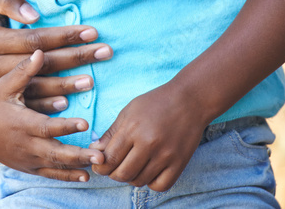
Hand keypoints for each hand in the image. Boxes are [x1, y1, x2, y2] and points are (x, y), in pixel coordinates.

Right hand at [0, 0, 110, 110]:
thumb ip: (9, 0)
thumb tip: (34, 15)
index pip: (34, 39)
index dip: (63, 35)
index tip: (91, 31)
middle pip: (39, 64)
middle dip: (75, 57)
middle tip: (104, 52)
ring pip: (33, 87)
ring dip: (65, 85)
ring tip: (91, 81)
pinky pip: (23, 104)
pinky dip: (45, 105)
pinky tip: (66, 103)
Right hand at [0, 50, 104, 181]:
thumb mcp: (3, 86)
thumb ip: (23, 71)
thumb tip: (40, 51)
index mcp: (21, 123)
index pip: (46, 126)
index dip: (65, 126)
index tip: (85, 123)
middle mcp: (26, 144)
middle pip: (55, 152)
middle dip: (78, 154)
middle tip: (100, 154)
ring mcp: (27, 158)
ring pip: (55, 165)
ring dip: (77, 166)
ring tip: (99, 165)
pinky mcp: (28, 167)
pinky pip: (50, 174)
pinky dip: (67, 176)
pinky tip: (85, 176)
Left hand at [91, 84, 207, 191]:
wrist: (189, 100)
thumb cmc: (155, 103)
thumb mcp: (128, 112)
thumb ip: (111, 133)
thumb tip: (95, 151)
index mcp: (132, 129)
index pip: (109, 159)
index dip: (100, 167)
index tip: (99, 166)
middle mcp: (149, 144)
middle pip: (122, 173)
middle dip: (113, 174)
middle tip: (114, 168)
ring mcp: (166, 155)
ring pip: (139, 181)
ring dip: (131, 178)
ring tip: (131, 166)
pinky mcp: (179, 162)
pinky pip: (160, 185)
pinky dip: (151, 183)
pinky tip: (148, 172)